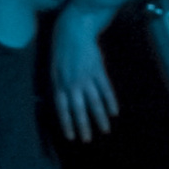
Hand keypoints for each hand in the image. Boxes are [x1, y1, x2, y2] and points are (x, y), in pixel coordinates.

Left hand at [49, 3, 119, 139]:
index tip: (71, 137)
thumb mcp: (55, 69)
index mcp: (59, 84)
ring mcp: (87, 77)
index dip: (67, 123)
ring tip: (105, 130)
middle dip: (83, 126)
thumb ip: (59, 85)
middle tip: (87, 140)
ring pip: (94, 102)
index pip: (62, 109)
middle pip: (78, 109)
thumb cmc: (63, 49)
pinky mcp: (99, 70)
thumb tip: (63, 102)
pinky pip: (105, 89)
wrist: (75, 29)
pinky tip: (114, 112)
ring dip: (100, 118)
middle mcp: (72, 83)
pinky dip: (110, 101)